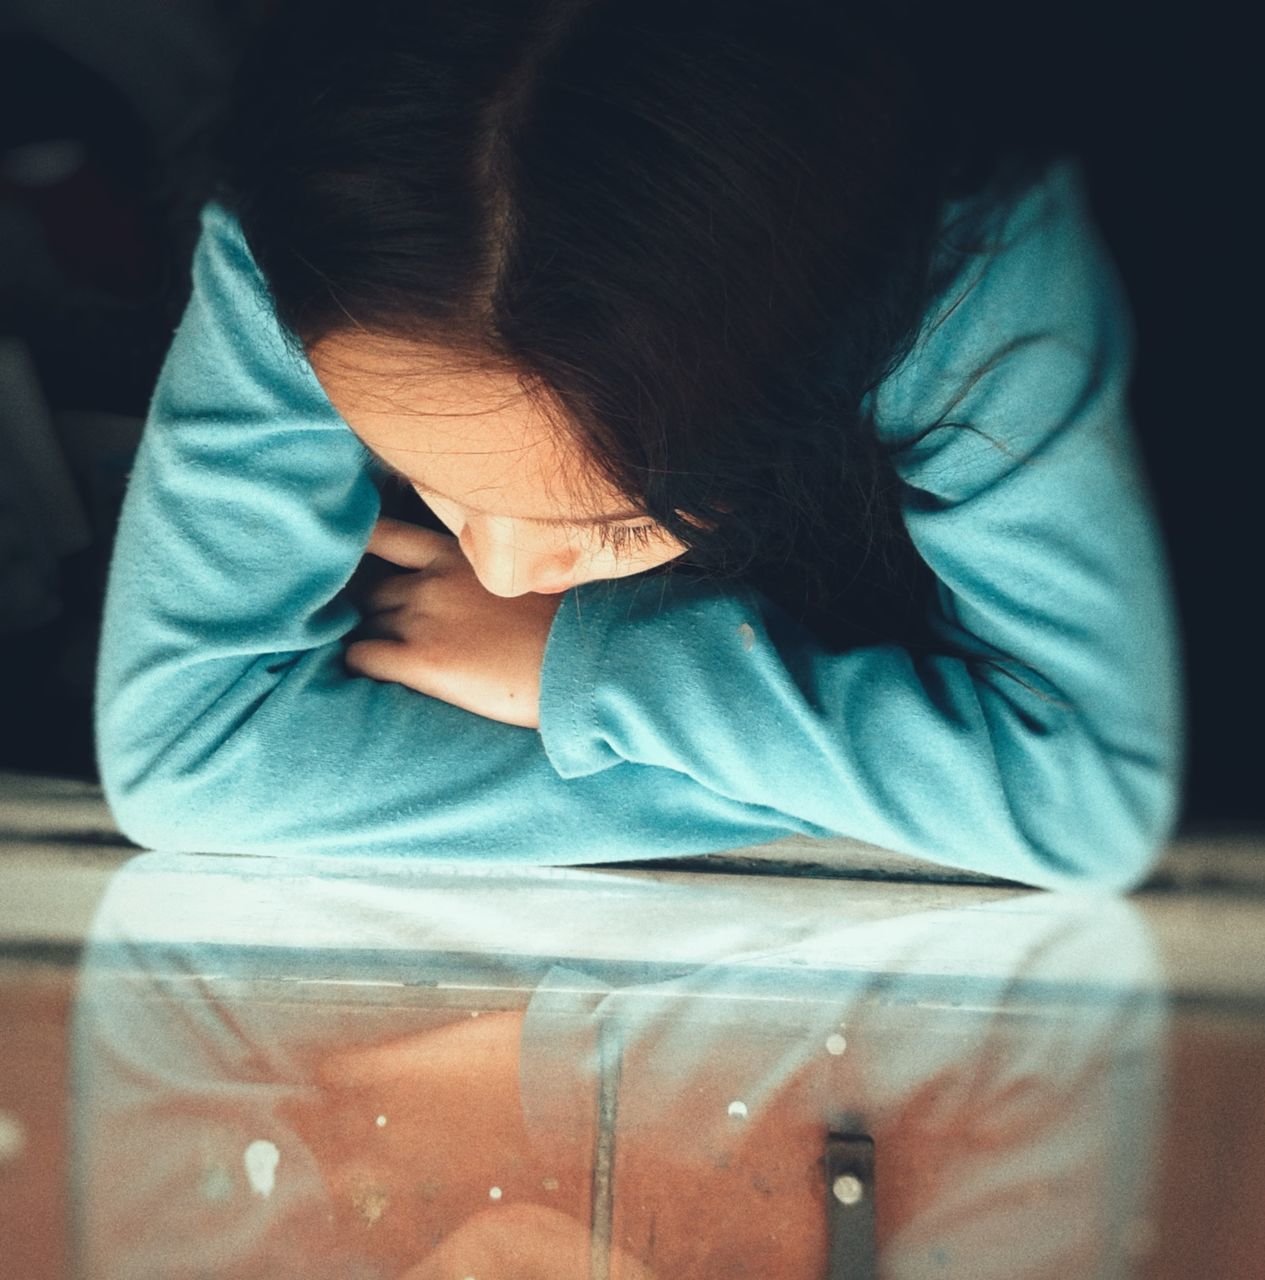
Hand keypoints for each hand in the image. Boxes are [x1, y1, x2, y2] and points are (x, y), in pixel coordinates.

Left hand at [345, 517, 563, 728]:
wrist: (585, 662)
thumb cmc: (565, 627)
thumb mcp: (522, 576)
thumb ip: (483, 571)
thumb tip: (470, 590)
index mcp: (456, 556)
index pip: (384, 533)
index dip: (360, 548)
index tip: (352, 563)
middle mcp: (432, 581)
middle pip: (368, 588)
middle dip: (367, 608)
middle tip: (374, 629)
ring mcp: (424, 619)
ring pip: (361, 622)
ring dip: (364, 639)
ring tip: (376, 658)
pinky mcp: (422, 661)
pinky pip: (361, 657)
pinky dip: (357, 666)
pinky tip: (372, 678)